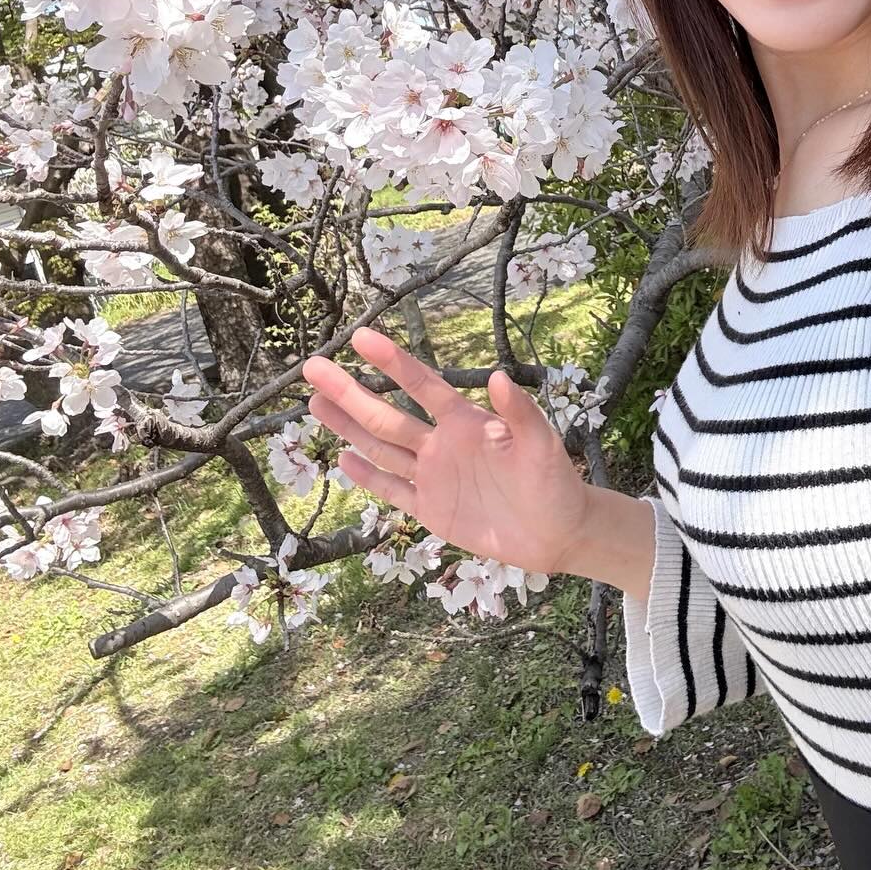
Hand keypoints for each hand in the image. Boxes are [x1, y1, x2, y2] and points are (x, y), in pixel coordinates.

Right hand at [302, 328, 592, 578]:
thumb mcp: (542, 444)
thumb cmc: (554, 481)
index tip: (361, 336)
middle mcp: (442, 443)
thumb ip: (519, 412)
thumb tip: (499, 376)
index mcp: (466, 422)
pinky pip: (392, 489)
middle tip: (313, 366)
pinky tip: (342, 459)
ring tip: (314, 402)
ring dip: (348, 426)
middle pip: (386, 414)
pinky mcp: (431, 509)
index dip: (392, 361)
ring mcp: (433, 476)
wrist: (557, 533)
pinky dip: (368, 476)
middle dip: (350, 391)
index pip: (422, 384)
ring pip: (381, 447)